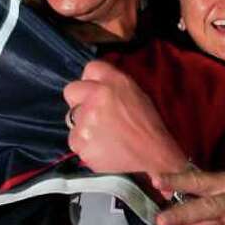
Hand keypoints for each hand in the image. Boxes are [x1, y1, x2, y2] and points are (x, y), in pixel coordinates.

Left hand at [63, 60, 187, 173]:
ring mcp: (86, 121)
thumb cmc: (149, 127)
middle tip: (93, 113)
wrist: (152, 156)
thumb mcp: (137, 95)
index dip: (91, 81)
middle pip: (72, 91)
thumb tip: (98, 83)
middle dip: (79, 100)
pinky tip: (102, 147)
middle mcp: (97, 98)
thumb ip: (114, 85)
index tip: (93, 91)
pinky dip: (85, 144)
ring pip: (72, 118)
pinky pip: (75, 140)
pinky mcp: (80, 142)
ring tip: (104, 135)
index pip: (91, 68)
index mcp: (115, 83)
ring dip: (83, 125)